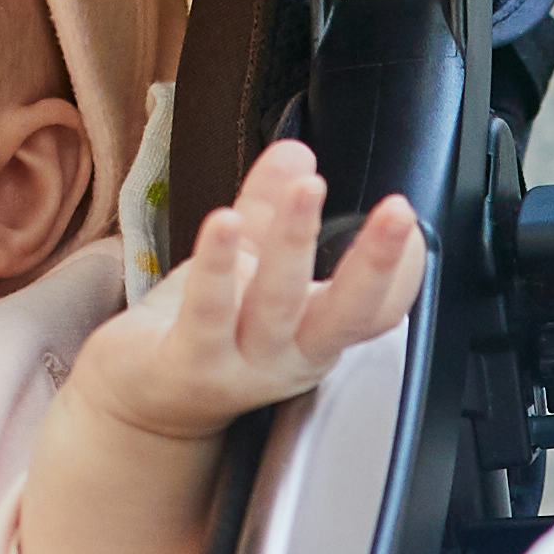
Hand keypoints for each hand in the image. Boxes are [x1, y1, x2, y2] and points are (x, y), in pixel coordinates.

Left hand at [76, 138, 424, 441]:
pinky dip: (218, 265)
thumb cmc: (206, 335)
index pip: (376, 313)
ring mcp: (243, 366)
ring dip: (294, 242)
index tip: (409, 221)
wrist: (144, 401)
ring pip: (277, 303)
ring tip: (307, 188)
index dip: (400, 272)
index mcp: (316, 335)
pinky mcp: (191, 364)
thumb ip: (271, 208)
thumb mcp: (249, 267)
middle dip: (373, 262)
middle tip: (399, 212)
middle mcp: (290, 357)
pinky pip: (208, 312)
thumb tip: (298, 151)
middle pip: (344, 314)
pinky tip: (226, 220)